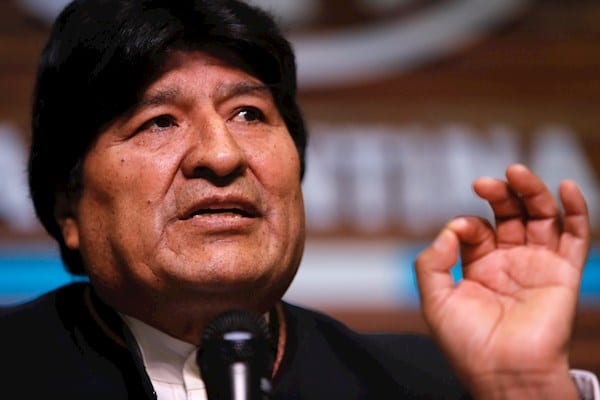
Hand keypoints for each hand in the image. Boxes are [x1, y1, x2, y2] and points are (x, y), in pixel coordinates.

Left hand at [414, 164, 589, 398]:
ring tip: (517, 172)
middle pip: (509, 214)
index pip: (476, 228)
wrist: (503, 373)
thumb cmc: (467, 344)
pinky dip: (574, 211)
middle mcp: (509, 261)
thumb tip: (449, 228)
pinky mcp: (563, 273)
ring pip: (540, 217)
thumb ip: (431, 262)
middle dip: (499, 194)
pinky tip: (566, 188)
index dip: (466, 223)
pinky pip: (575, 238)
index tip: (459, 231)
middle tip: (486, 182)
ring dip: (532, 191)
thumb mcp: (434, 300)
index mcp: (478, 266)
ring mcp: (537, 264)